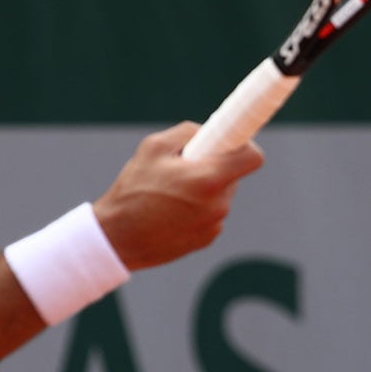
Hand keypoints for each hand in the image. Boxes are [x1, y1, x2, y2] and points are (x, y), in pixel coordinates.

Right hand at [95, 124, 264, 268]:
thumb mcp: (153, 147)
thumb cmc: (133, 190)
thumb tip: (208, 132)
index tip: (231, 143)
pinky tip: (170, 211)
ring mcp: (214, 225)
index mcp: (209, 179)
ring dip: (203, 188)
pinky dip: (197, 208)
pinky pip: (211, 214)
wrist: (118, 239)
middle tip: (184, 167)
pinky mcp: (207, 239)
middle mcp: (219, 205)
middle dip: (213, 166)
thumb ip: (187, 132)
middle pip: (233, 175)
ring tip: (170, 192)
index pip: (252, 157)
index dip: (244, 145)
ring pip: (220, 195)